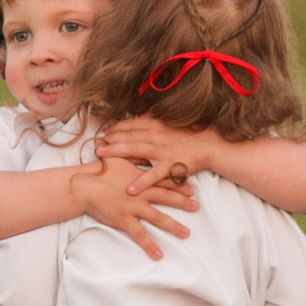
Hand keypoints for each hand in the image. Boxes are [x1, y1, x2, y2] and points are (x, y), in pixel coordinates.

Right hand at [70, 155, 197, 259]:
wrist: (83, 185)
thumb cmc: (98, 169)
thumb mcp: (118, 157)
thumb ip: (134, 155)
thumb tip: (143, 150)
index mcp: (140, 178)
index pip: (163, 180)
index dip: (178, 184)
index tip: (192, 189)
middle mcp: (141, 193)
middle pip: (166, 198)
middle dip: (183, 202)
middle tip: (197, 207)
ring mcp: (134, 207)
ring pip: (158, 217)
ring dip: (174, 226)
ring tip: (187, 233)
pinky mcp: (124, 220)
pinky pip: (140, 235)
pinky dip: (150, 245)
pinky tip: (159, 255)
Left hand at [96, 117, 224, 196]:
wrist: (210, 144)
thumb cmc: (191, 134)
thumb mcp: (172, 123)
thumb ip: (155, 120)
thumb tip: (141, 116)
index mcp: (156, 124)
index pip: (130, 125)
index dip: (115, 128)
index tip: (104, 132)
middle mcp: (156, 135)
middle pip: (128, 136)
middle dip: (109, 140)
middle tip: (94, 144)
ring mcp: (162, 150)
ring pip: (135, 150)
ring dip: (116, 153)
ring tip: (101, 157)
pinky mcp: (171, 165)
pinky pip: (154, 175)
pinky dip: (142, 181)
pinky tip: (129, 188)